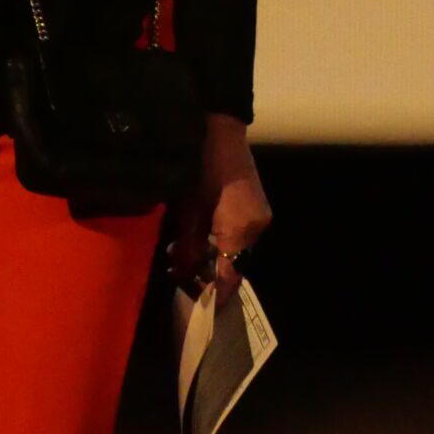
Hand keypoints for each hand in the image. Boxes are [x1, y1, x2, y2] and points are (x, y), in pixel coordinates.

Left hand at [166, 116, 269, 308]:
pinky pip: (237, 233)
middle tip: (175, 269)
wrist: (219, 127)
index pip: (229, 276)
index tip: (194, 306)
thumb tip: (184, 274)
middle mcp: (257, 227)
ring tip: (179, 250)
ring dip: (209, 254)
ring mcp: (258, 215)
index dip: (211, 294)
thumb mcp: (189, 210)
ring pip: (234, 249)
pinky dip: (218, 239)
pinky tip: (196, 233)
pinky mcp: (254, 204)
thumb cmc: (199, 167)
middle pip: (232, 264)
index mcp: (242, 231)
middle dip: (204, 271)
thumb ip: (189, 248)